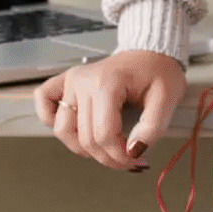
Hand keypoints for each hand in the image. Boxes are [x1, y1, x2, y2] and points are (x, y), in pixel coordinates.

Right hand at [33, 49, 187, 172]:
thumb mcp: (168, 98)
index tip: (137, 161)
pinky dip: (50, 118)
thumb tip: (133, 152)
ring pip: (63, 130)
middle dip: (108, 158)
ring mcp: (72, 81)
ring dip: (83, 148)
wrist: (151, 50)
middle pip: (86, 139)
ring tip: (107, 148)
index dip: (120, 156)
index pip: (104, 135)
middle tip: (129, 160)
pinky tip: (73, 129)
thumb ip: (153, 128)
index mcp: (107, 83)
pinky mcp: (67, 81)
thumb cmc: (159, 71)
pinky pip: (45, 101)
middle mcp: (83, 81)